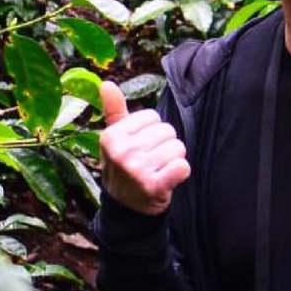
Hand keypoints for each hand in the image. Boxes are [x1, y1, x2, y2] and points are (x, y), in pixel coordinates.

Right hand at [99, 80, 190, 215]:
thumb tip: (106, 83)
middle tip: (151, 162)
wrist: (126, 208)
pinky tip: (167, 180)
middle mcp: (122, 152)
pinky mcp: (154, 186)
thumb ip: (114, 110)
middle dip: (164, 145)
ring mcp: (137, 170)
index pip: (152, 116)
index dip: (151, 131)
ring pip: (178, 148)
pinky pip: (183, 167)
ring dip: (173, 160)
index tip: (140, 147)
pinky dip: (180, 173)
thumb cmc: (123, 166)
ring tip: (158, 170)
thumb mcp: (114, 139)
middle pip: (167, 131)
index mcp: (111, 137)